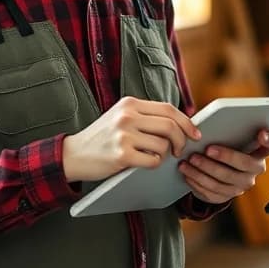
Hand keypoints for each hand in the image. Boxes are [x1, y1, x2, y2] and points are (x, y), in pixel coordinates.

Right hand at [61, 96, 200, 181]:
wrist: (73, 154)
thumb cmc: (102, 138)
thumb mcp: (121, 117)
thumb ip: (145, 116)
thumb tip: (180, 123)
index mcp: (130, 104)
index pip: (168, 109)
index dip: (186, 122)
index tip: (195, 133)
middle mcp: (127, 116)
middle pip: (170, 126)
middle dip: (182, 140)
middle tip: (180, 150)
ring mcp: (124, 135)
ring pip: (163, 144)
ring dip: (165, 154)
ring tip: (156, 157)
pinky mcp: (121, 155)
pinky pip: (152, 160)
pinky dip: (154, 164)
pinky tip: (145, 163)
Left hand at [177, 129, 268, 203]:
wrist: (217, 171)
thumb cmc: (224, 145)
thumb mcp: (229, 136)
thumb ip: (228, 129)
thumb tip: (209, 125)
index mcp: (260, 151)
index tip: (261, 133)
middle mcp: (255, 170)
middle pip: (244, 164)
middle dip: (225, 156)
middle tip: (207, 149)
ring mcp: (241, 185)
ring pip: (224, 180)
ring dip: (204, 170)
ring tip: (190, 160)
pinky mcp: (227, 196)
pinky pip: (212, 192)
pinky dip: (197, 182)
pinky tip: (187, 173)